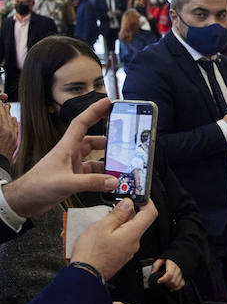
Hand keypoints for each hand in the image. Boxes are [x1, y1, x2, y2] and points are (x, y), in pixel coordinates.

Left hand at [2, 97, 116, 216]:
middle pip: (93, 142)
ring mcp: (73, 166)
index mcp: (66, 147)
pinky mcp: (74, 178)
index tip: (108, 103)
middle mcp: (71, 154)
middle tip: (124, 143)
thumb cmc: (37, 185)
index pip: (82, 123)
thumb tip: (113, 181)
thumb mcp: (66, 183)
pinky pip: (94, 175)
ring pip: (95, 160)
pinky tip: (110, 184)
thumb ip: (91, 182)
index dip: (95, 111)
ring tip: (121, 168)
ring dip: (107, 164)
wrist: (25, 199)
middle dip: (109, 142)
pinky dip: (103, 178)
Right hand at [70, 198, 158, 279]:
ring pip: (128, 229)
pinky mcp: (121, 254)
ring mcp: (128, 249)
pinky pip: (122, 238)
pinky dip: (114, 231)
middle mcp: (134, 243)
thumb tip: (128, 203)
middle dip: (127, 211)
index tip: (138, 194)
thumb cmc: (91, 253)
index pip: (150, 214)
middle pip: (138, 221)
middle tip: (112, 205)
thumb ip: (117, 214)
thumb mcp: (102, 227)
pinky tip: (102, 232)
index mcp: (133, 234)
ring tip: (103, 221)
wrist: (86, 274)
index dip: (147, 201)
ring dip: (118, 221)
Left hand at [152, 257, 183, 289]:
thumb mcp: (161, 260)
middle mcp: (178, 270)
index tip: (158, 281)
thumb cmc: (169, 259)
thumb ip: (156, 265)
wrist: (178, 257)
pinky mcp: (184, 277)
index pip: (170, 274)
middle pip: (172, 280)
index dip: (164, 279)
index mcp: (173, 265)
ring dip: (170, 286)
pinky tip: (171, 289)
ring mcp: (182, 274)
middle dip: (165, 283)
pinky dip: (176, 288)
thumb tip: (153, 272)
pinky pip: (181, 284)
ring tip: (165, 284)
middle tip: (161, 282)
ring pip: (176, 284)